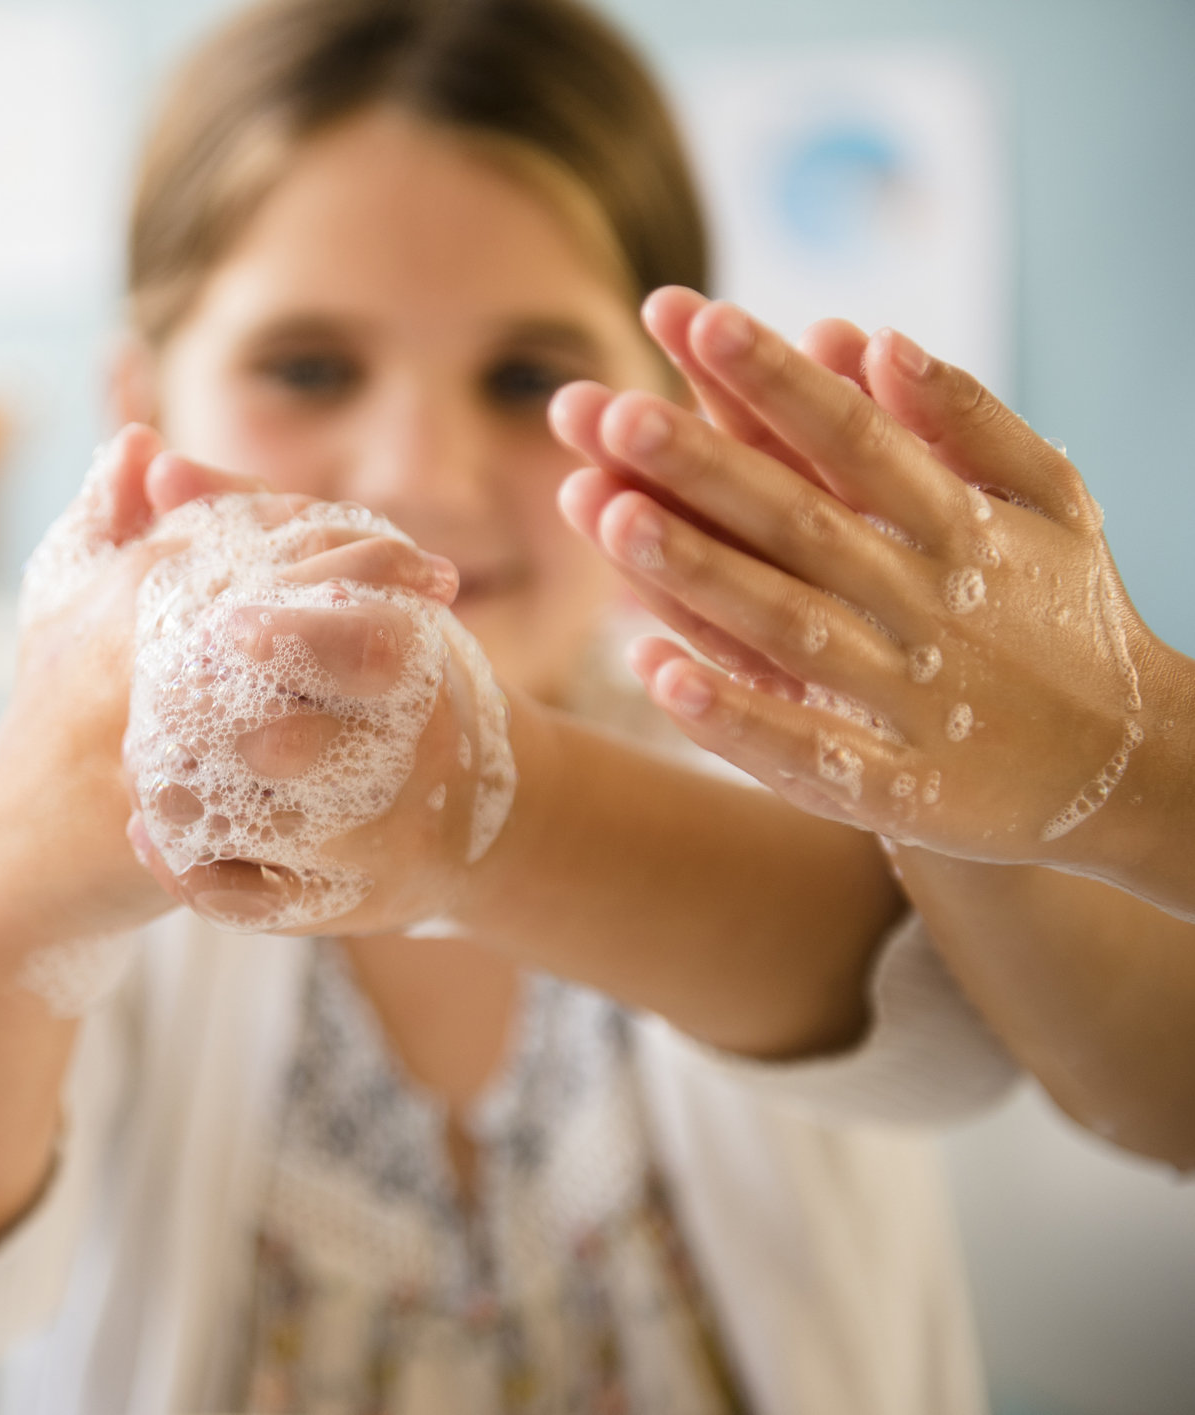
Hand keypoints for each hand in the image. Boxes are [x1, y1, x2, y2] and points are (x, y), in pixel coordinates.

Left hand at [117, 462, 505, 936]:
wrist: (465, 807)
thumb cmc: (384, 669)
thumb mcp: (337, 585)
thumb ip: (245, 518)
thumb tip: (156, 464)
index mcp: (415, 662)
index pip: (374, 648)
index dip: (302, 635)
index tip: (228, 622)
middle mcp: (407, 755)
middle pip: (318, 748)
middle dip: (240, 729)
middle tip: (165, 704)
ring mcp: (378, 838)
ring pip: (282, 831)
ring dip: (203, 805)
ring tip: (134, 770)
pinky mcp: (347, 900)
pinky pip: (265, 899)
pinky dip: (198, 874)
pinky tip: (143, 836)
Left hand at [550, 289, 1191, 880]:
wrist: (1130, 772)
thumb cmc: (1066, 615)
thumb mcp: (1049, 502)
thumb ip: (968, 420)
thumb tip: (881, 338)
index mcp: (960, 526)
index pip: (854, 438)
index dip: (778, 381)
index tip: (701, 319)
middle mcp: (925, 605)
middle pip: (799, 523)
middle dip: (705, 468)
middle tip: (611, 410)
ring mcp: (906, 698)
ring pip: (785, 628)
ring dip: (697, 576)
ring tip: (610, 517)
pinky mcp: (890, 785)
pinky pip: (799, 749)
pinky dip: (731, 715)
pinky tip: (653, 672)